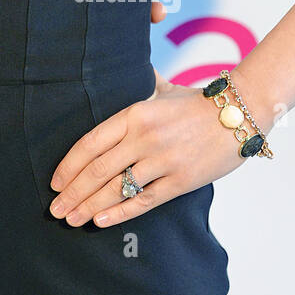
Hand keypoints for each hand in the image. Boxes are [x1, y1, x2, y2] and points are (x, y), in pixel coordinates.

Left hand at [47, 70, 244, 228]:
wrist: (240, 114)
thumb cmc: (197, 102)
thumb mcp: (162, 90)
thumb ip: (138, 88)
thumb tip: (119, 73)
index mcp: (134, 113)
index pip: (90, 143)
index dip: (69, 165)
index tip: (54, 181)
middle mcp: (144, 137)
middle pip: (98, 170)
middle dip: (72, 192)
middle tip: (54, 208)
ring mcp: (162, 160)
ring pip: (117, 188)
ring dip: (89, 206)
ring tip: (70, 218)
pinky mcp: (181, 180)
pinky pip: (144, 200)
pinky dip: (120, 212)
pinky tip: (100, 221)